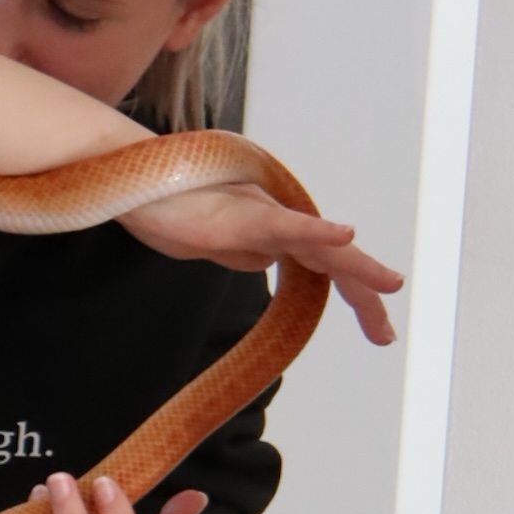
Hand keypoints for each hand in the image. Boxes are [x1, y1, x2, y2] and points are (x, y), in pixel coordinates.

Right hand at [123, 185, 401, 344]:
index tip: (378, 327)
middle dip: (365, 296)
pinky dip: (317, 231)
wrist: (123, 177)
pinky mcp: (240, 214)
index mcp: (269, 229)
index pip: (322, 264)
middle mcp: (274, 219)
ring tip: (391, 286)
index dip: (355, 291)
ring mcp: (259, 215)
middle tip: (386, 336)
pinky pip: (285, 223)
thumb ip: (245, 250)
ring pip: (320, 244)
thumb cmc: (162, 204)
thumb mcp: (212, 244)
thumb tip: (270, 261)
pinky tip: (345, 235)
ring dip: (359, 267)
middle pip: (333, 260)